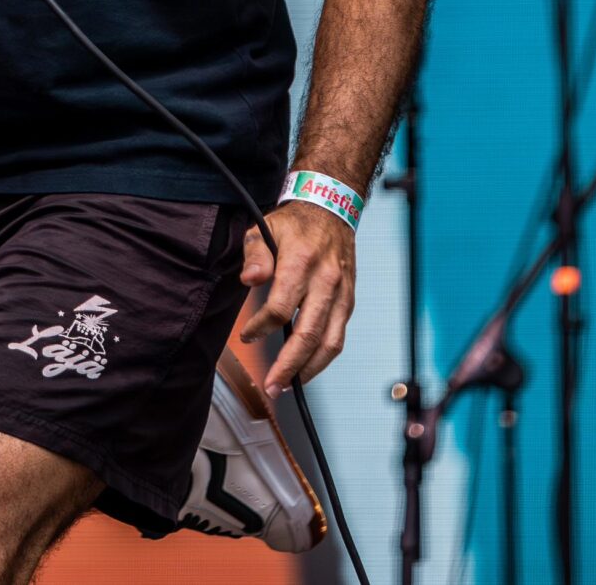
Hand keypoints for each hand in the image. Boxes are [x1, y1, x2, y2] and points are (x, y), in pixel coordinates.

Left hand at [238, 203, 355, 397]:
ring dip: (309, 369)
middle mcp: (326, 281)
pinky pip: (338, 336)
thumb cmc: (294, 223)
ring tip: (289, 385)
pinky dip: (323, 357)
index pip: (280, 307)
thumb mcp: (265, 227)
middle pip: (309, 334)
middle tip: (271, 385)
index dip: (261, 328)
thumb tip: (249, 280)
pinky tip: (307, 368)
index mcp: (302, 262)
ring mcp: (341, 293)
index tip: (247, 336)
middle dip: (288, 366)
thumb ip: (255, 254)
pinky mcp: (349, 301)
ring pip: (330, 342)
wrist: (331, 209)